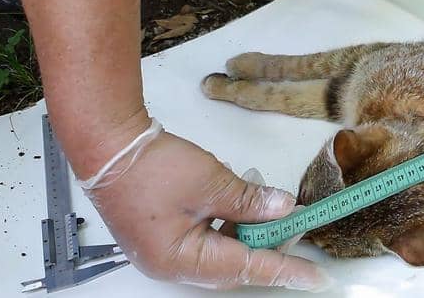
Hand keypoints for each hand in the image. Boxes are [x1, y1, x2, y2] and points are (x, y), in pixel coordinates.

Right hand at [83, 123, 327, 289]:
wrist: (108, 146)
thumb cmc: (149, 167)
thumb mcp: (211, 183)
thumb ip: (251, 201)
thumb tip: (283, 211)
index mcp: (181, 260)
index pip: (246, 269)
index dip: (285, 270)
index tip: (315, 278)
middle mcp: (170, 265)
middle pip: (233, 265)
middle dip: (268, 247)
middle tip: (297, 226)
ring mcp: (164, 252)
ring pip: (221, 252)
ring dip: (249, 232)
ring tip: (273, 209)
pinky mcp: (163, 235)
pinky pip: (206, 240)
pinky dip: (229, 224)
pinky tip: (244, 203)